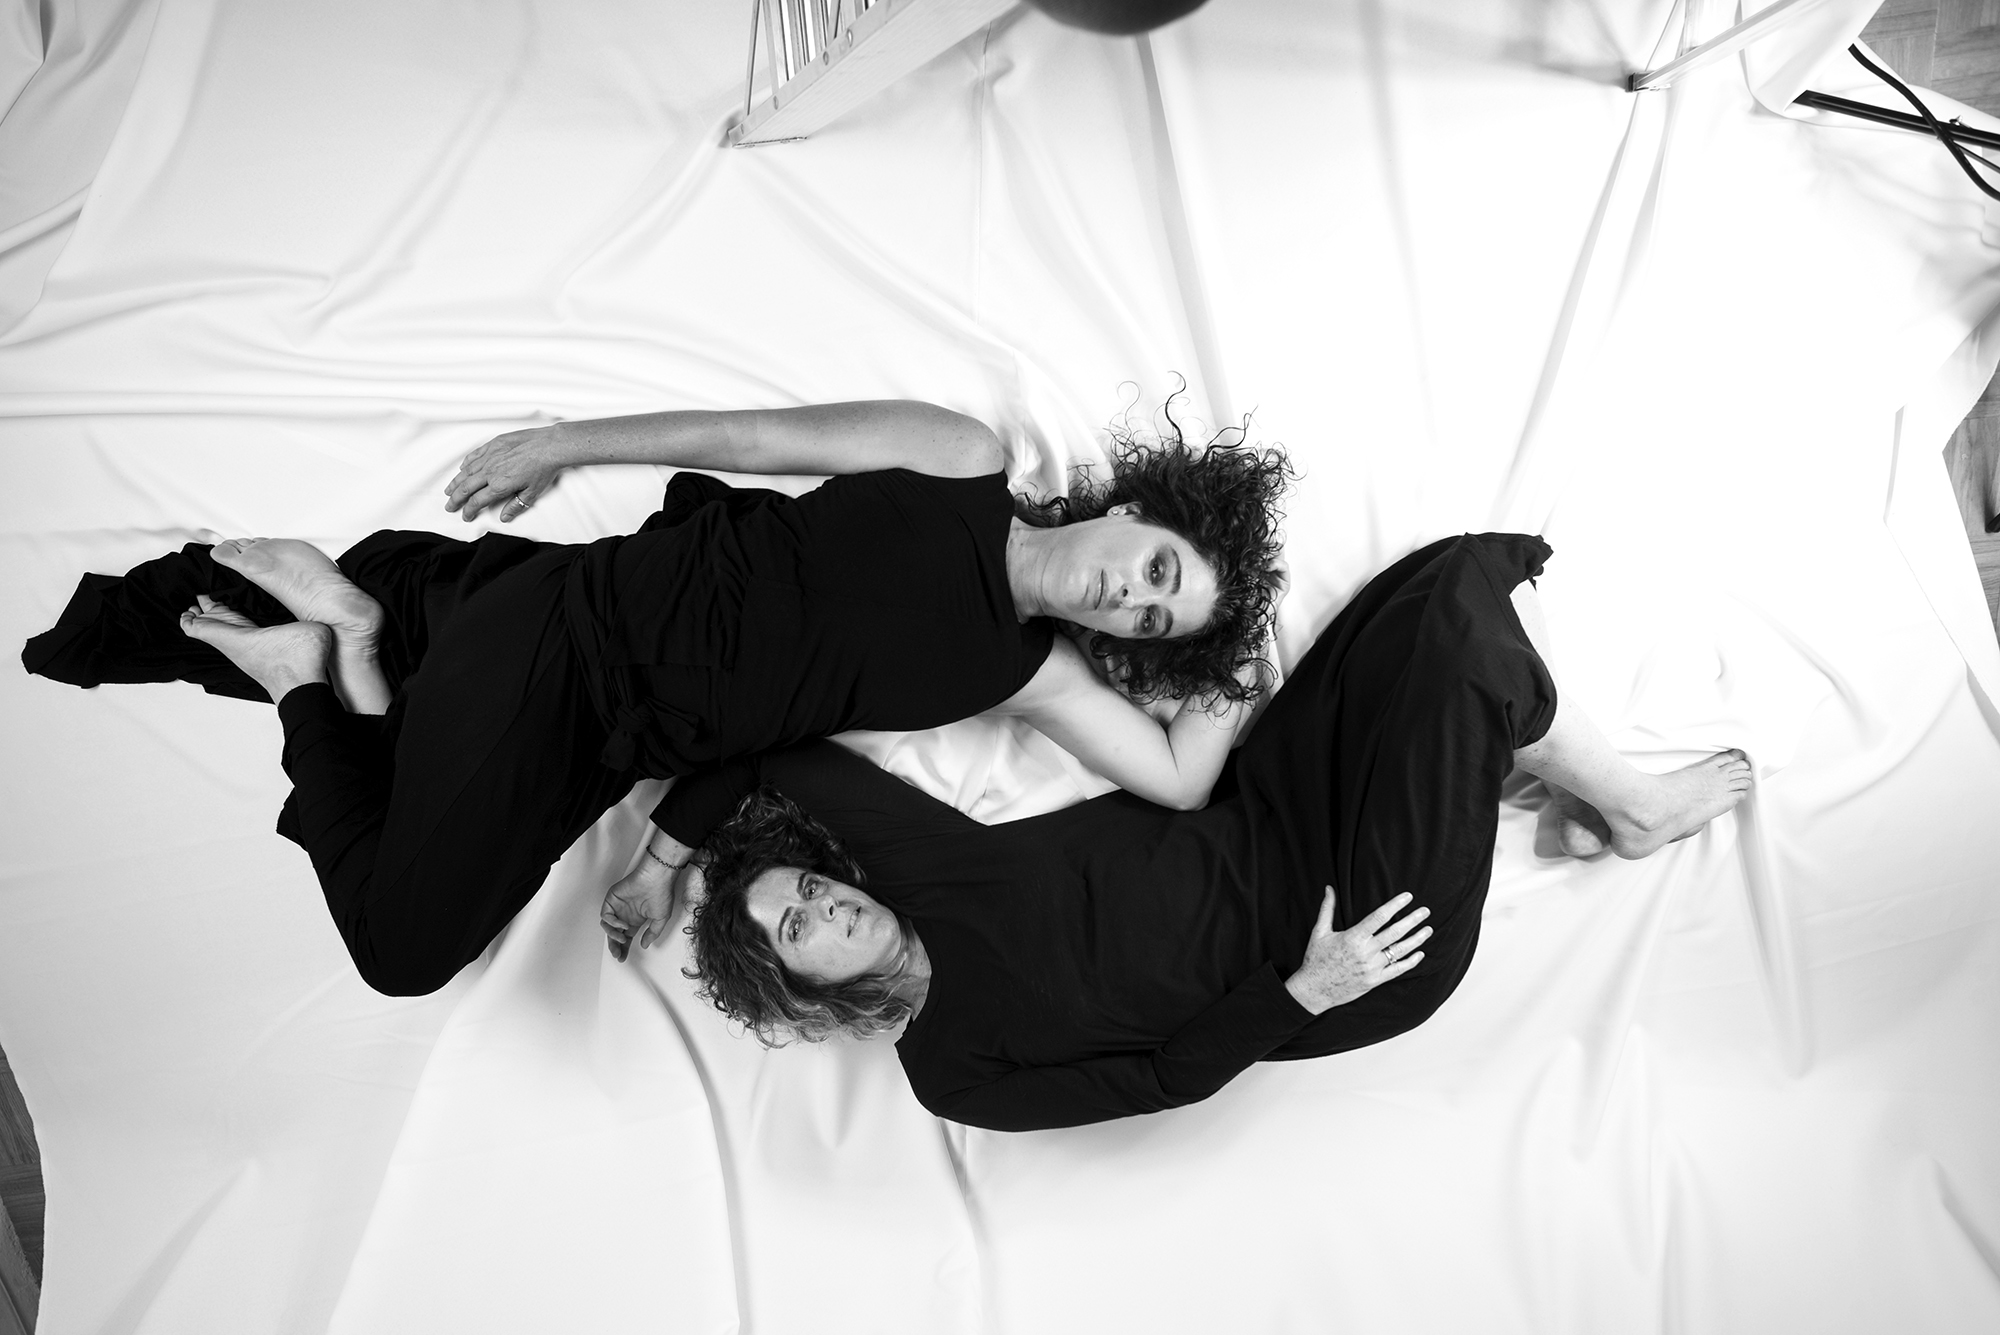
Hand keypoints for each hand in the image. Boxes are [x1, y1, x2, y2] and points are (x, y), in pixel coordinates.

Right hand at [444, 425, 567, 521]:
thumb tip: (505, 517)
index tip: (466, 515)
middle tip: (449, 506)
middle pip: (466, 488)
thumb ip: (516, 506)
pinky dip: (466, 463)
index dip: (469, 511)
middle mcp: (491, 471)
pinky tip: (462, 468)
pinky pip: (475, 455)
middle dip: (455, 499)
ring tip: (449, 490)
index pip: (477, 501)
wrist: (549, 446)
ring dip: (456, 482)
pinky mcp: (493, 445)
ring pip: (467, 471)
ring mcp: (490, 456)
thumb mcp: (532, 493)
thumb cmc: (543, 468)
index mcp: (499, 485)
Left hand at [599, 856, 687, 963]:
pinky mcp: (611, 900)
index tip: (622, 958)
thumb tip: (645, 945)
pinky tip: (622, 924)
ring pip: (607, 926)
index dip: (624, 949)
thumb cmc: (661, 894)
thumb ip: (652, 933)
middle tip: (617, 954)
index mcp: (636, 919)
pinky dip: (612, 922)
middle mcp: (626, 914)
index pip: (626, 937)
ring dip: (613, 935)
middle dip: (614, 946)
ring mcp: (618, 907)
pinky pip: (605, 915)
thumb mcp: (660, 919)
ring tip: (622, 939)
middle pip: (614, 934)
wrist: (656, 879)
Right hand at [1284, 888, 1430, 1014]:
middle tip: (1425, 911)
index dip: (1395, 905)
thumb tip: (1329, 888)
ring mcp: (1372, 968)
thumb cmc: (1316, 959)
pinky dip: (1410, 962)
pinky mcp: (1375, 981)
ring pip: (1399, 951)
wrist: (1314, 990)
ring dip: (1416, 940)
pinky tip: (1420, 954)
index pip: (1379, 917)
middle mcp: (1365, 952)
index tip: (1407, 897)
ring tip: (1428, 930)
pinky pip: (1397, 970)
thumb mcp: (1319, 932)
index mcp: (1353, 937)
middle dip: (1412, 920)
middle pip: (1395, 933)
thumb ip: (1327, 909)